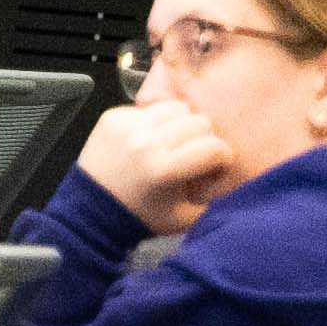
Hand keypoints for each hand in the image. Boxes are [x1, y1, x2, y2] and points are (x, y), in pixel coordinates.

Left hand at [76, 99, 237, 234]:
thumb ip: (216, 197)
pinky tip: (151, 141)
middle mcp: (146, 142)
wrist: (91, 208)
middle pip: (200, 122)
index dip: (222, 159)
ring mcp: (127, 125)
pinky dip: (157, 123)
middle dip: (204, 140)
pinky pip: (150, 108)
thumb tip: (235, 173)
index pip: (215, 147)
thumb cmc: (142, 215)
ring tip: (174, 144)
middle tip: (194, 156)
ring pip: (177, 107)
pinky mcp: (113, 116)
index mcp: (164, 169)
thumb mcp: (186, 217)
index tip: (214, 168)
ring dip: (183, 125)